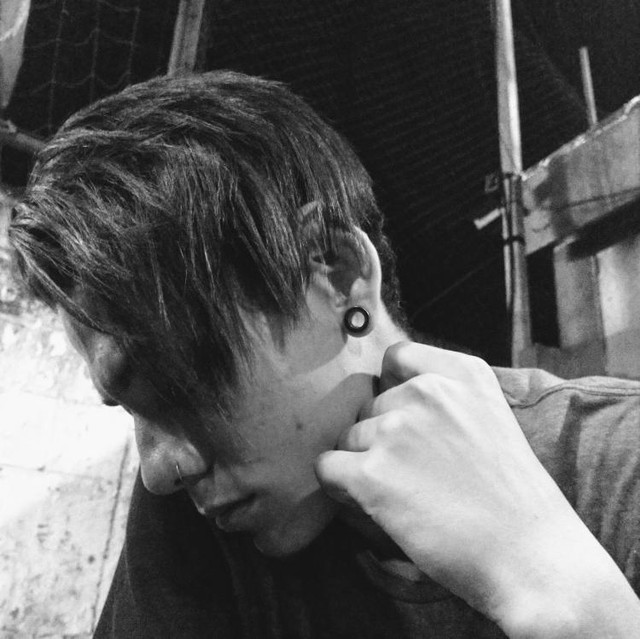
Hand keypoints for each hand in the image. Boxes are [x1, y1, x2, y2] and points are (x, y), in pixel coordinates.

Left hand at [316, 342, 639, 636]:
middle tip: (415, 475)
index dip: (392, 388)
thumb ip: (444, 396)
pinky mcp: (371, 472)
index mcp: (461, 373)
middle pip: (370, 405)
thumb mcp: (491, 418)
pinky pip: (328, 468)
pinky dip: (341, 489)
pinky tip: (376, 506)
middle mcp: (426, 392)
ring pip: (349, 438)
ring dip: (363, 464)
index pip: (397, 356)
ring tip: (404, 496)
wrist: (530, 557)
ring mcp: (396, 430)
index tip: (406, 418)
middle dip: (381, 436)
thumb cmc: (512, 497)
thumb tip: (381, 389)